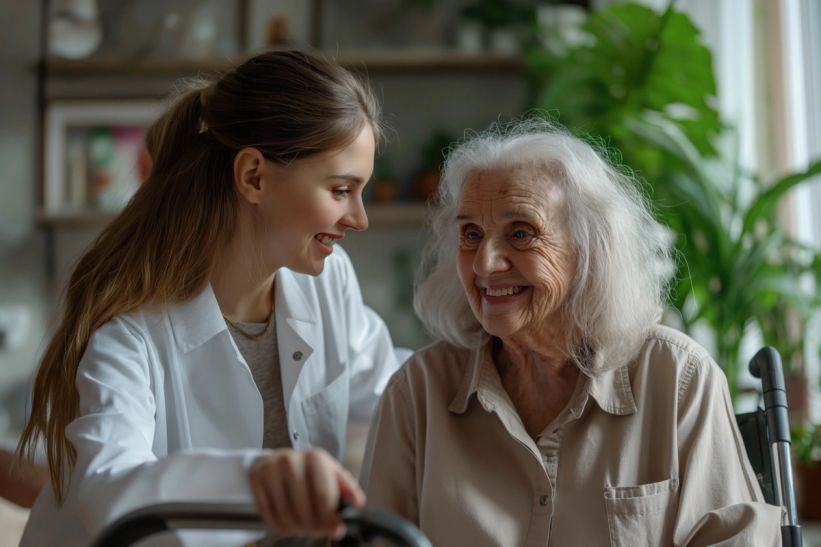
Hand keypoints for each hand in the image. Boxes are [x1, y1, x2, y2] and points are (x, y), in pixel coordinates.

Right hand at [248, 448, 364, 539]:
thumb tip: (358, 503)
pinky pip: (267, 514)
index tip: (336, 529)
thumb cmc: (309, 472)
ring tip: (304, 526)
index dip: (330, 518)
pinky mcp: (256, 478)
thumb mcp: (332, 474)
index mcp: (315, 458)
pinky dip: (279, 525)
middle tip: (319, 530)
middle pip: (303, 509)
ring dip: (296, 529)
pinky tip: (288, 522)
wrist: (279, 461)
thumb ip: (347, 489)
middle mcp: (292, 461)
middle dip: (314, 526)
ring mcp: (271, 469)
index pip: (323, 496)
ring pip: (285, 515)